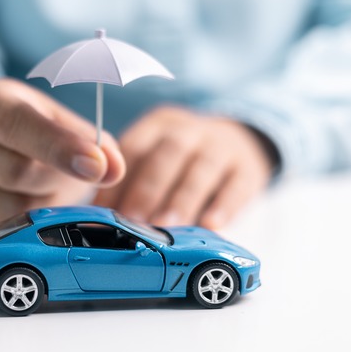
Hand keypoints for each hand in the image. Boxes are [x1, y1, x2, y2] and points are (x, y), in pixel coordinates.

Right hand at [0, 78, 124, 229]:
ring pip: (7, 209)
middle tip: (68, 177)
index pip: (16, 124)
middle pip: (14, 172)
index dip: (58, 147)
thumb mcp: (66, 126)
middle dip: (53, 181)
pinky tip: (29, 212)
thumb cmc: (38, 135)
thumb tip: (114, 168)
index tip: (96, 165)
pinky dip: (21, 230)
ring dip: (40, 209)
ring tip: (45, 191)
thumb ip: (94, 143)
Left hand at [94, 106, 273, 229]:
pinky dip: (223, 206)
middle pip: (168, 152)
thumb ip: (131, 185)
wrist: (243, 143)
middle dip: (148, 188)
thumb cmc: (183, 163)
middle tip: (133, 220)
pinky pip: (237, 185)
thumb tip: (101, 223)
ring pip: (201, 167)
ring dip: (182, 198)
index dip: (116, 179)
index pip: (134, 147)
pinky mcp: (249, 168)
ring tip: (166, 226)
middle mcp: (189, 130)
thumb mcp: (157, 161)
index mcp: (158, 125)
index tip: (104, 211)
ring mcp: (222, 146)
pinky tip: (210, 225)